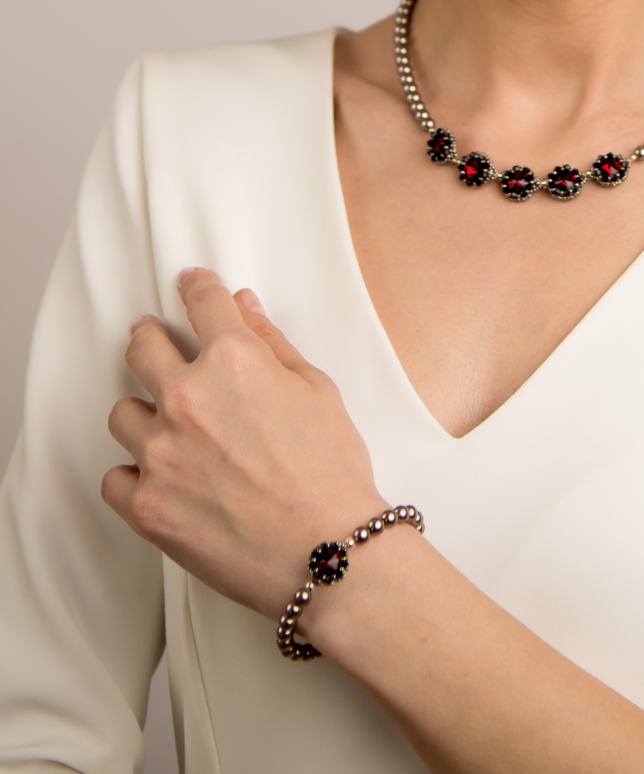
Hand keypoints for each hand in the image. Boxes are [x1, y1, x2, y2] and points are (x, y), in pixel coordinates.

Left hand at [102, 268, 386, 617]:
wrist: (330, 555)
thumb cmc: (333, 474)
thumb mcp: (317, 392)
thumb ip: (273, 344)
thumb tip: (244, 308)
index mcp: (234, 361)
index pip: (203, 303)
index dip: (197, 287)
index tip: (191, 284)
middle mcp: (188, 398)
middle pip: (141, 347)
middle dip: (149, 338)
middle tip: (154, 342)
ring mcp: (161, 452)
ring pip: (122, 415)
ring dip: (144, 417)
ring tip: (170, 432)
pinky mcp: (146, 505)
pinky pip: (115, 477)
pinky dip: (135, 477)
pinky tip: (163, 481)